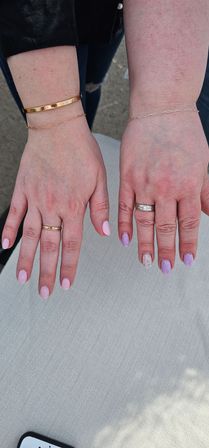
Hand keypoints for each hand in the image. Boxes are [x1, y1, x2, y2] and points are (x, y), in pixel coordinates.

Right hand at [1, 116, 109, 297]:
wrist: (58, 127)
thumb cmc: (82, 151)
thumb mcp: (100, 179)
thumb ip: (100, 208)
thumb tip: (105, 232)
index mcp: (74, 206)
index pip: (72, 244)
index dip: (69, 266)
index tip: (65, 284)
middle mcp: (52, 207)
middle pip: (49, 246)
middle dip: (46, 272)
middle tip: (43, 292)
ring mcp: (35, 199)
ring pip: (29, 236)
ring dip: (26, 259)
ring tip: (22, 279)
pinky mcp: (22, 189)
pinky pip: (14, 214)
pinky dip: (9, 230)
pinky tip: (5, 245)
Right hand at [118, 110, 208, 271]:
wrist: (161, 108)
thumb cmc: (184, 133)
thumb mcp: (203, 162)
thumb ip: (205, 190)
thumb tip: (208, 214)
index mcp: (188, 185)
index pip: (189, 224)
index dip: (188, 245)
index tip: (186, 260)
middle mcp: (167, 188)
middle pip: (166, 228)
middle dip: (166, 251)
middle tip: (165, 268)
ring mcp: (145, 184)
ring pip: (145, 222)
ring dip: (145, 244)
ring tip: (145, 261)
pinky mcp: (128, 177)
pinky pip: (125, 207)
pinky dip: (125, 225)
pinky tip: (125, 239)